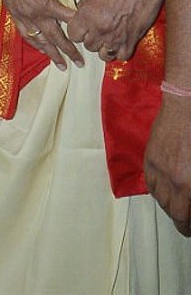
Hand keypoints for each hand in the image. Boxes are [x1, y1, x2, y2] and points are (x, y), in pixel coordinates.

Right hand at [0, 0, 80, 68]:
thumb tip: (59, 2)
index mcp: (47, 5)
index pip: (68, 20)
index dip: (79, 27)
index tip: (90, 36)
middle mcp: (36, 16)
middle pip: (56, 38)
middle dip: (69, 51)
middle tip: (79, 63)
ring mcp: (24, 18)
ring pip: (40, 41)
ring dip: (51, 54)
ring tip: (60, 64)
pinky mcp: (15, 17)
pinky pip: (26, 35)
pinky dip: (35, 44)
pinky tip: (41, 50)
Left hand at [67, 0, 163, 62]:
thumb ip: (83, 8)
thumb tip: (79, 17)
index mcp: (87, 16)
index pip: (73, 35)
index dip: (77, 32)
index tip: (81, 28)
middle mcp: (100, 29)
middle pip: (88, 45)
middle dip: (91, 39)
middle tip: (97, 31)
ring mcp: (116, 37)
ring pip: (103, 55)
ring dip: (104, 48)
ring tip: (108, 38)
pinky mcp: (132, 40)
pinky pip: (122, 56)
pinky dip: (120, 52)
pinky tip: (120, 43)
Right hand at [145, 95, 190, 235]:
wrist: (185, 107)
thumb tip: (190, 196)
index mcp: (187, 184)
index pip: (183, 217)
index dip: (187, 226)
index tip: (190, 229)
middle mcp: (171, 180)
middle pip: (171, 211)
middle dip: (180, 218)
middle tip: (187, 219)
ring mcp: (157, 168)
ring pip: (159, 198)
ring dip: (168, 205)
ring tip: (177, 205)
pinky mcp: (150, 158)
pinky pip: (150, 183)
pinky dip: (157, 191)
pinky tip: (165, 189)